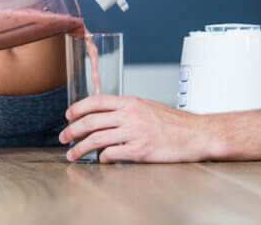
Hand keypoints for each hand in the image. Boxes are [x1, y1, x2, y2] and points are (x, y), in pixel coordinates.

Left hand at [60, 95, 210, 162]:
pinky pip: (112, 154)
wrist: (197, 134)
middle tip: (64, 137)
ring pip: (97, 139)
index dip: (78, 108)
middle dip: (72, 130)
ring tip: (72, 154)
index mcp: (131, 102)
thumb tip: (106, 117)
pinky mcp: (140, 150)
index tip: (68, 115)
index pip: (97, 100)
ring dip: (80, 148)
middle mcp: (131, 115)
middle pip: (91, 120)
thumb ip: (127, 110)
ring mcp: (135, 132)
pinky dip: (102, 158)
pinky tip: (100, 160)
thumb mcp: (148, 107)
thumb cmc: (175, 123)